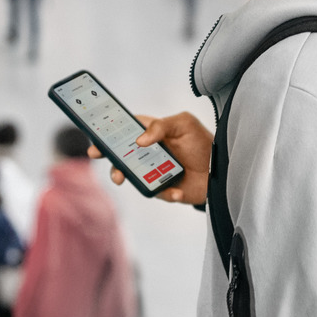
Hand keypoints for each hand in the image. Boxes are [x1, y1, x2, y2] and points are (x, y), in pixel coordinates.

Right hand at [92, 112, 211, 204]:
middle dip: (106, 155)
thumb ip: (161, 126)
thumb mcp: (184, 124)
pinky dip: (166, 193)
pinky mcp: (163, 189)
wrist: (220, 169)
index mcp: (150, 133)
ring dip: (124, 175)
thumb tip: (140, 141)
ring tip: (122, 177)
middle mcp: (148, 153)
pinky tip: (176, 191)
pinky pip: (157, 192)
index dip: (107, 132)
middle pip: (120, 154)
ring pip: (130, 176)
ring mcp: (153, 172)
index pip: (124, 130)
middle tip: (97, 154)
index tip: (96, 136)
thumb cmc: (201, 142)